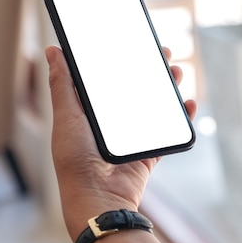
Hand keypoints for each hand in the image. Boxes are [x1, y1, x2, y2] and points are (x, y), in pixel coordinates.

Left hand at [45, 45, 197, 239]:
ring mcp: (131, 139)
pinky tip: (188, 104)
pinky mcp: (147, 153)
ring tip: (176, 72)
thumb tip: (53, 51)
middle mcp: (110, 125)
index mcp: (89, 114)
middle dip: (149, 70)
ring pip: (153, 107)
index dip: (119, 60)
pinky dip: (181, 118)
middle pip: (134, 90)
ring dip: (167, 89)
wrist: (99, 200)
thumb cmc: (75, 161)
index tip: (132, 42)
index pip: (107, 79)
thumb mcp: (67, 117)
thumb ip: (63, 85)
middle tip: (162, 53)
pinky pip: (168, 132)